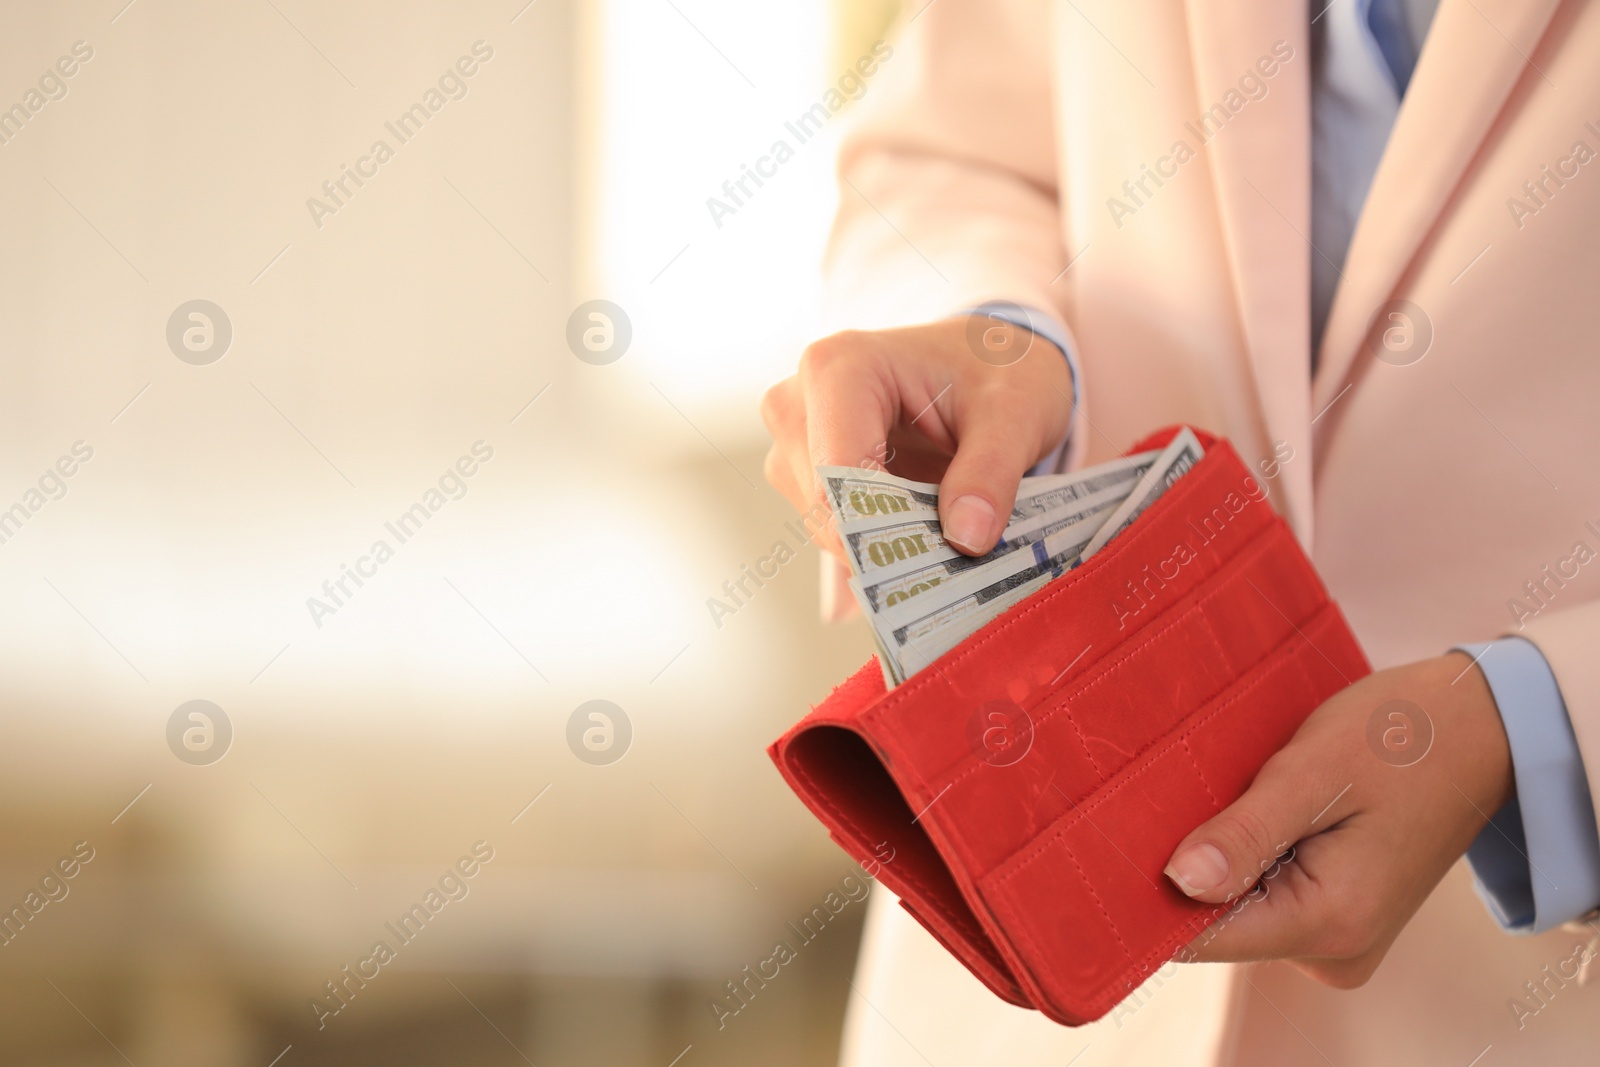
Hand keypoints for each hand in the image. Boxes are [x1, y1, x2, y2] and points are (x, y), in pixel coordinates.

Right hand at [760, 317, 1073, 567]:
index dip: (879, 529)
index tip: (935, 563)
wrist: (985, 363)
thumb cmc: (995, 369)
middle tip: (956, 551)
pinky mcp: (804, 473)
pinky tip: (925, 531)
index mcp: (839, 367)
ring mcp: (796, 441)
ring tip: (946, 530)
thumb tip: (967, 538)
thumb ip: (991, 473)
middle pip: (826, 505)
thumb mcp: (1015, 413)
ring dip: (886, 545)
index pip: (835, 473)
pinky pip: (833, 529)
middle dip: (889, 540)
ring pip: (826, 525)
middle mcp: (799, 402)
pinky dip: (880, 543)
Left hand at [1165, 653, 1512, 987]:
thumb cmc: (1401, 738)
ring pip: (1237, 905)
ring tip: (1234, 791)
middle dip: (1189, 864)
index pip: (1203, 936)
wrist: (1477, 730)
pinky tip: (1256, 807)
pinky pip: (1265, 893)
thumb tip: (1180, 881)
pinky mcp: (1334, 914)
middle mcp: (1333, 951)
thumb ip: (1248, 832)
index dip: (1151, 893)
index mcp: (1330, 923)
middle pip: (1215, 923)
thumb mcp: (1314, 773)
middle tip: (1183, 792)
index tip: (1116, 843)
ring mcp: (1336, 938)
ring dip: (1222, 853)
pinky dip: (1249, 854)